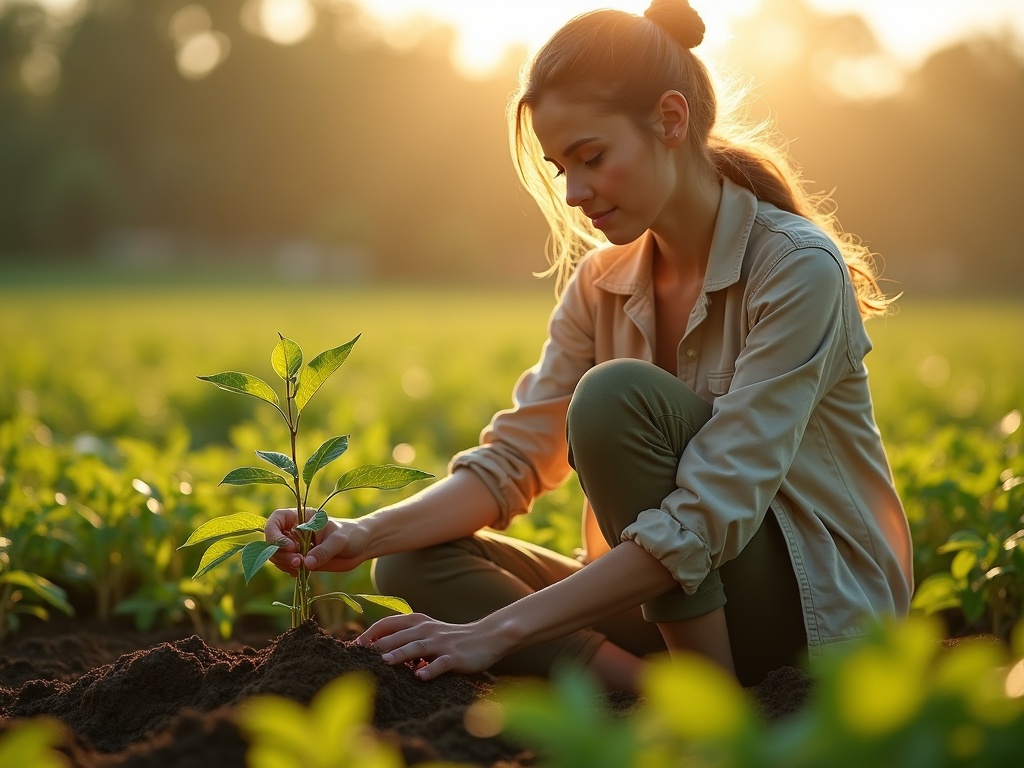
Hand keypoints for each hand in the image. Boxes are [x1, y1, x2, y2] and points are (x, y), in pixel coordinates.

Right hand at [265, 508, 369, 574]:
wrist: (361, 546)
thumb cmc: (352, 535)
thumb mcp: (340, 540)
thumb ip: (324, 550)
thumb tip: (306, 563)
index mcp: (302, 517)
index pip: (276, 520)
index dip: (275, 534)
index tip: (290, 547)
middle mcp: (295, 531)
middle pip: (272, 541)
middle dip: (280, 554)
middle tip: (298, 562)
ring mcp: (296, 546)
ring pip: (276, 555)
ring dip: (284, 563)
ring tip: (301, 567)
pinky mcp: (301, 559)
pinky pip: (286, 566)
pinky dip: (289, 570)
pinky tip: (300, 573)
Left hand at [355, 613, 505, 680]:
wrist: (486, 637)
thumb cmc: (450, 638)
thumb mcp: (425, 633)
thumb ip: (403, 638)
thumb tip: (375, 650)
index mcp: (417, 621)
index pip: (387, 624)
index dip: (370, 634)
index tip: (353, 648)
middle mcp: (426, 629)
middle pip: (398, 637)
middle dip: (378, 647)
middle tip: (358, 658)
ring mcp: (441, 643)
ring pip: (417, 647)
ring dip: (400, 654)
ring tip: (384, 662)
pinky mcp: (455, 657)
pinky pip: (441, 663)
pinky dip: (430, 669)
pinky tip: (420, 676)